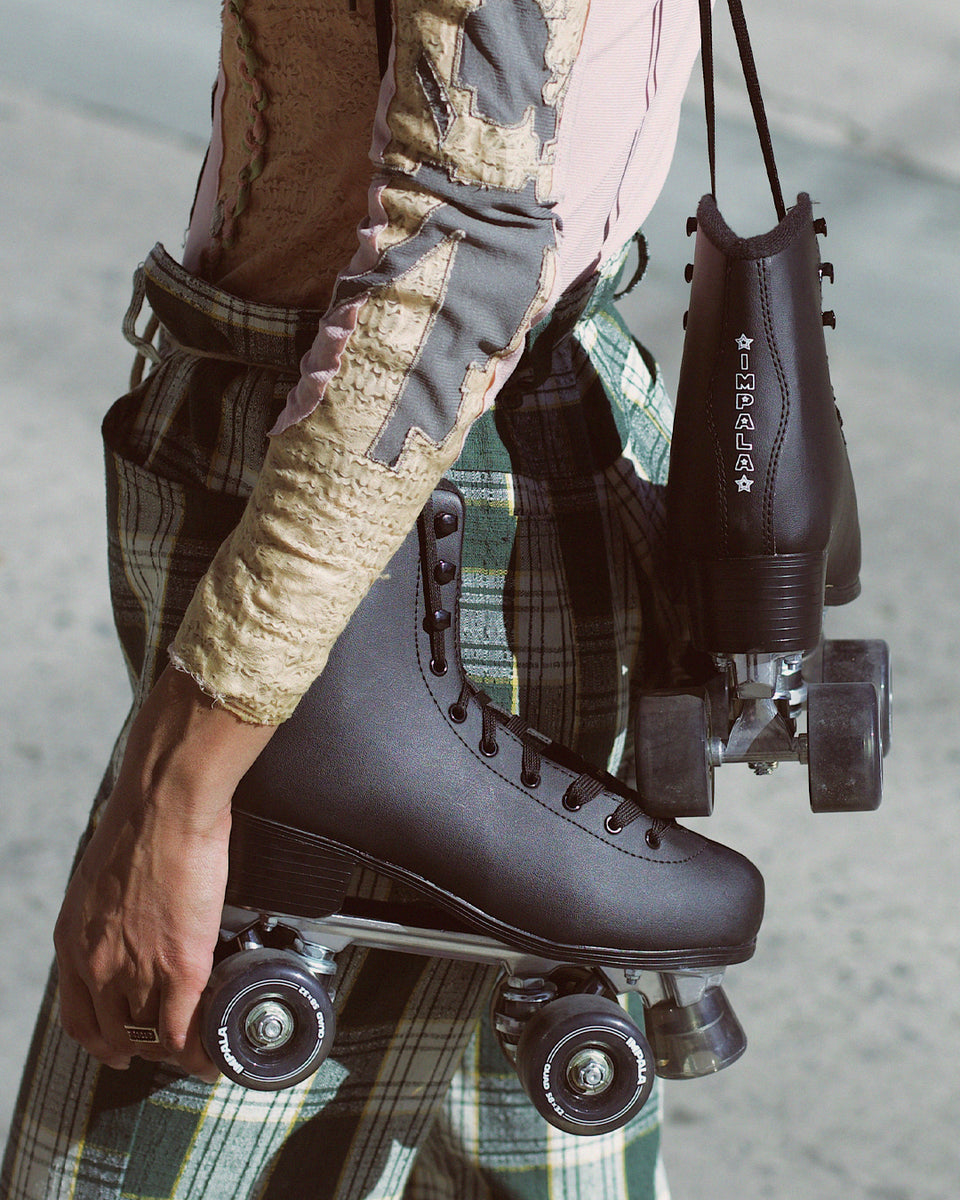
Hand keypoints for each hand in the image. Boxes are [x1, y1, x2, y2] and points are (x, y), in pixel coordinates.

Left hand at [54, 666, 275, 1079]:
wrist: (165, 803)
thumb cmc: (141, 823)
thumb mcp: (100, 878)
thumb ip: (109, 911)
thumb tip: (133, 914)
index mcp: (72, 941)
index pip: (79, 1016)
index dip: (102, 1037)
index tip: (122, 1042)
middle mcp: (97, 965)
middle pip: (115, 1034)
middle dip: (140, 1049)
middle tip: (162, 1049)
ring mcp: (138, 970)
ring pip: (152, 1037)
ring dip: (174, 1051)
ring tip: (194, 1051)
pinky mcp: (182, 965)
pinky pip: (185, 1027)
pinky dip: (199, 1046)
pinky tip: (210, 1048)